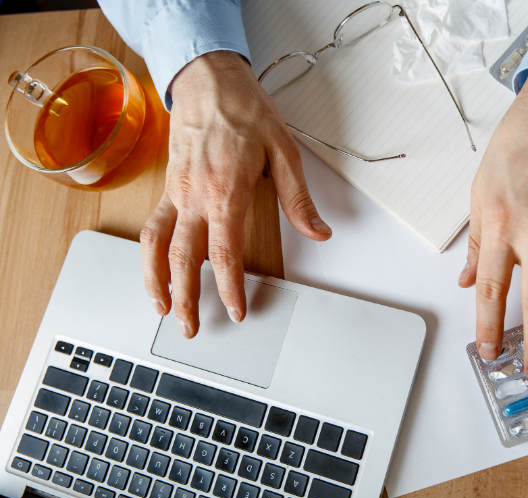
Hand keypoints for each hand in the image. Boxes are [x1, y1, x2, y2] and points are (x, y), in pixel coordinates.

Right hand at [140, 51, 331, 337]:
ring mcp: (176, 192)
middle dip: (187, 298)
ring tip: (162, 309)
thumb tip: (319, 231)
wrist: (208, 79)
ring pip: (156, 245)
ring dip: (156, 282)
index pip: (225, 252)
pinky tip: (154, 272)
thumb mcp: (284, 150)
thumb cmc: (245, 110)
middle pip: (183, 258)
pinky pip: (152, 226)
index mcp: (226, 190)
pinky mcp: (168, 187)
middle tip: (192, 328)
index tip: (236, 310)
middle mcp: (195, 196)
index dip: (229, 287)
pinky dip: (148, 255)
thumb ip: (299, 198)